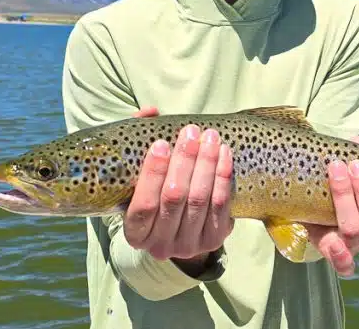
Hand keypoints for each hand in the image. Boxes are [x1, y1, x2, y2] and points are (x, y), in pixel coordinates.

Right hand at [122, 106, 234, 267]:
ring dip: (207, 163)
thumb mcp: (138, 175)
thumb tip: (149, 111)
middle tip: (191, 132)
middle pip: (175, 198)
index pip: (143, 205)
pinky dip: (223, 175)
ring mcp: (188, 246)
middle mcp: (160, 246)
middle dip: (184, 161)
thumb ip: (138, 141)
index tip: (161, 143)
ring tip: (210, 137)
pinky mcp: (213, 240)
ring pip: (200, 199)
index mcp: (134, 233)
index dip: (153, 173)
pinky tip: (223, 153)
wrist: (178, 230)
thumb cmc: (154, 194)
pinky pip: (221, 204)